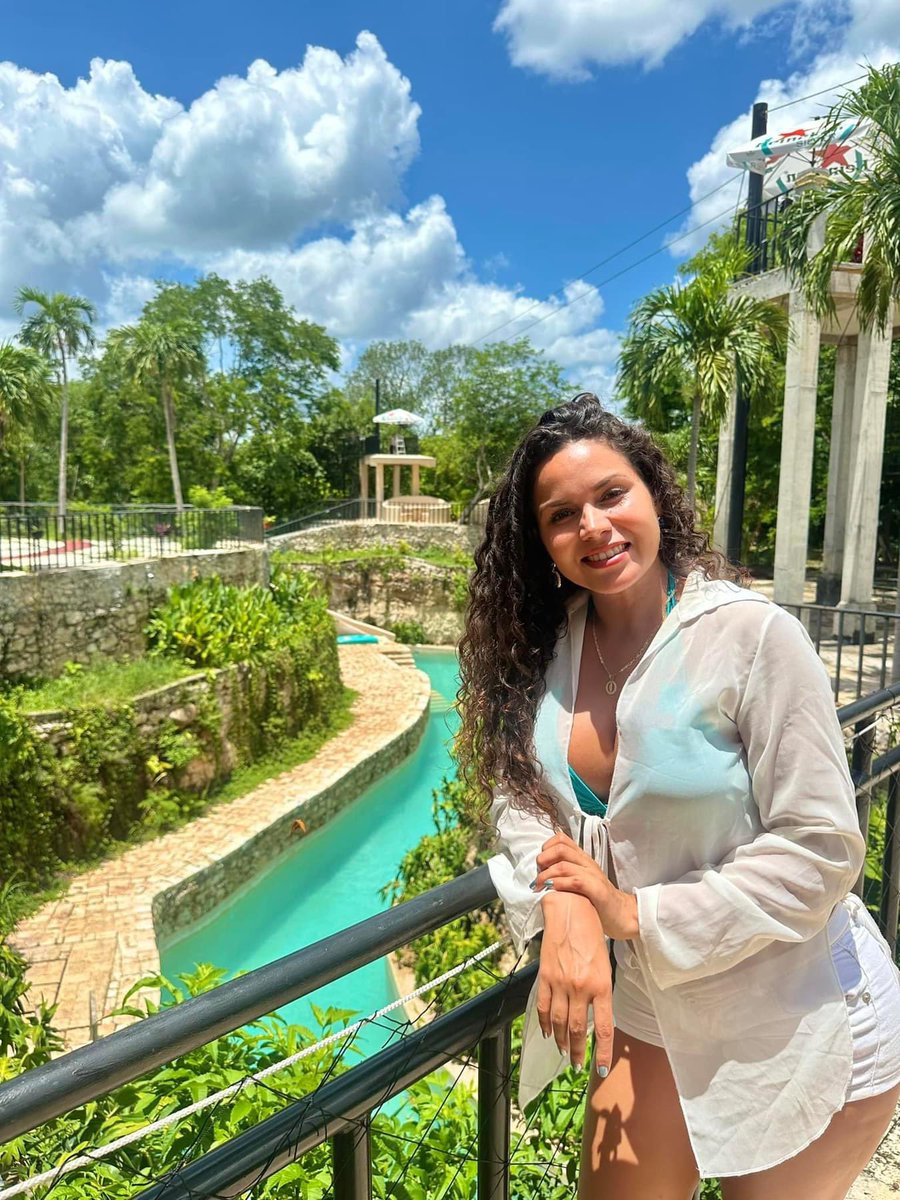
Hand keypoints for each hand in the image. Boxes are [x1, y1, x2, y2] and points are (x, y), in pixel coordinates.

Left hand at [533, 832, 639, 940]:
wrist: (623, 915)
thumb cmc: (598, 900)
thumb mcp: (581, 881)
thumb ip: (566, 874)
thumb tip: (542, 873)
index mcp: (582, 859)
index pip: (561, 839)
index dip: (546, 847)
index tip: (540, 864)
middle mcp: (587, 863)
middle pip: (560, 848)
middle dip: (543, 859)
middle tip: (537, 875)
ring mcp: (593, 875)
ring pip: (564, 864)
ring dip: (547, 874)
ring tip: (540, 886)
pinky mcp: (597, 890)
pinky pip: (576, 881)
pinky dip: (560, 883)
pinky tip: (553, 890)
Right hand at [538, 891, 612, 1074]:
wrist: (571, 911)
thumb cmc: (592, 936)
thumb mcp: (604, 965)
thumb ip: (600, 992)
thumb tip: (596, 1018)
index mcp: (601, 985)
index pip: (604, 1029)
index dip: (603, 1053)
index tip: (602, 1070)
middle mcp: (581, 988)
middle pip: (578, 1030)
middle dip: (578, 1052)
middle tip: (578, 1065)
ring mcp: (561, 984)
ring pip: (559, 1023)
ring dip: (562, 1042)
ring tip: (565, 1052)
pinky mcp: (545, 977)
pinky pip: (542, 1007)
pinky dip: (544, 1024)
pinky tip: (548, 1033)